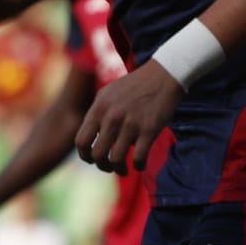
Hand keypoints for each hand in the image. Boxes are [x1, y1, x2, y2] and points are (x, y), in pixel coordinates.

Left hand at [76, 60, 181, 174]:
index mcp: (98, 109)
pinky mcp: (149, 129)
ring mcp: (130, 124)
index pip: (81, 141)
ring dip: (119, 169)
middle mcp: (112, 117)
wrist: (164, 75)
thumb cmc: (134, 86)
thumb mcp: (108, 95)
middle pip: (97, 154)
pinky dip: (138, 166)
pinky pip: (139, 157)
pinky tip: (140, 165)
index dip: (84, 155)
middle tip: (108, 167)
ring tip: (123, 169)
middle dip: (102, 165)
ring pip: (116, 159)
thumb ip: (97, 115)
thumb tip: (91, 139)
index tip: (91, 160)